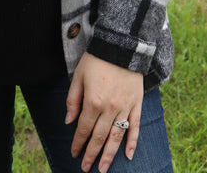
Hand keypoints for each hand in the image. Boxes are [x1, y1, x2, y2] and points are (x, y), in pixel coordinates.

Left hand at [65, 53, 142, 171]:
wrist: (121, 45)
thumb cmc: (96, 59)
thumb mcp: (79, 76)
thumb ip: (73, 100)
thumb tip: (69, 121)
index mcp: (93, 101)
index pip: (84, 129)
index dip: (78, 142)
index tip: (74, 153)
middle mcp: (109, 108)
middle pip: (99, 137)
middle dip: (92, 154)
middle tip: (86, 168)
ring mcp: (125, 107)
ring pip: (116, 137)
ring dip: (109, 155)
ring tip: (104, 169)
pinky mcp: (137, 104)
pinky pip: (135, 127)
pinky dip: (133, 142)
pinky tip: (129, 155)